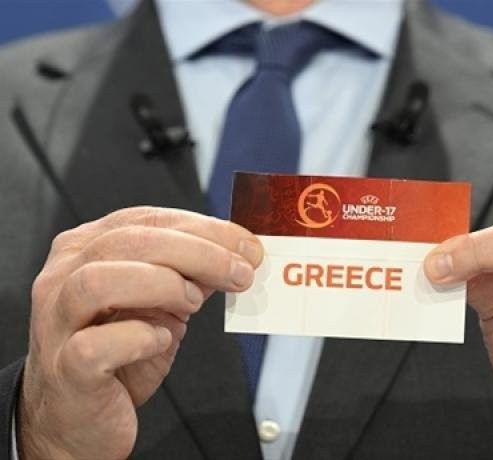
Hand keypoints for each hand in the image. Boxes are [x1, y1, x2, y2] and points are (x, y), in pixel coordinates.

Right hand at [19, 207, 262, 458]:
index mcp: (86, 251)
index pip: (146, 220)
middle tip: (240, 273)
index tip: (247, 246)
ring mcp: (57, 323)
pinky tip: (162, 339)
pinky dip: (139, 337)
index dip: (203, 228)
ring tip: (194, 302)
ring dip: (162, 284)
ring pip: (99, 280)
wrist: (82, 423)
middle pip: (127, 242)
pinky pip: (95, 345)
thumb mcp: (164, 306)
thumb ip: (190, 277)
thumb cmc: (121, 357)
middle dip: (197, 252)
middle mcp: (62, 279)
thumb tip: (238, 256)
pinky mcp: (66, 369)